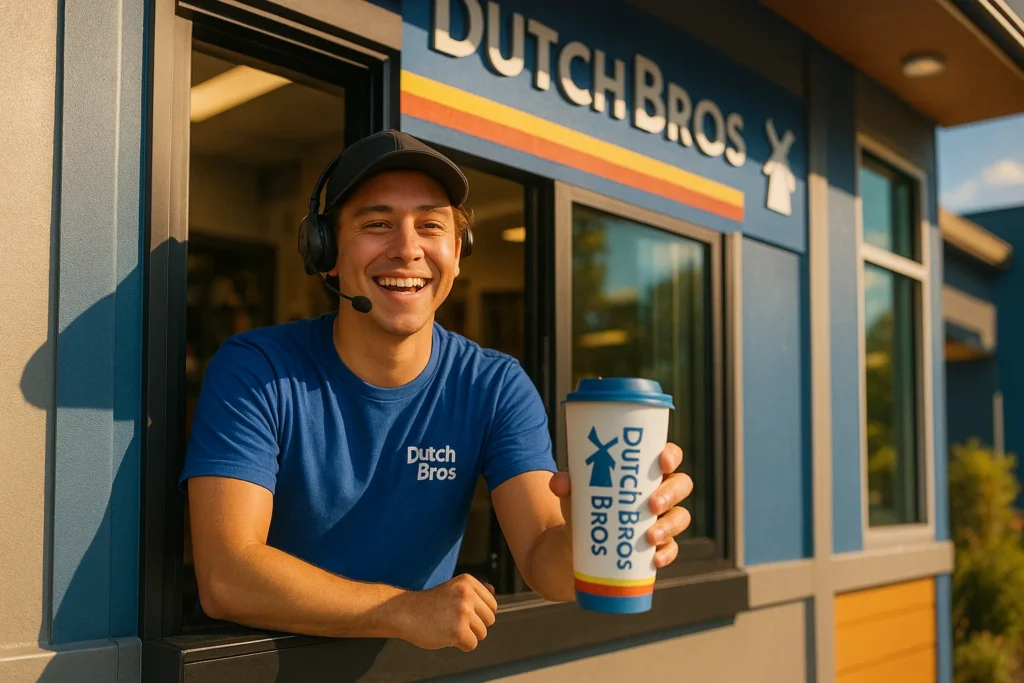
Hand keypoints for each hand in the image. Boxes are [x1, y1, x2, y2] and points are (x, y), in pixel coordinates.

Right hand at [390, 574, 497, 651]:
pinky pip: (472, 644)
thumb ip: (475, 589)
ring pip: (482, 633)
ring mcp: (463, 612)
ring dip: (467, 635)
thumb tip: (494, 590)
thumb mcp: (453, 588)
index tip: (461, 612)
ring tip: (448, 626)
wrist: (404, 612)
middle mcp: (467, 594)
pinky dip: (461, 644)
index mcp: (468, 581)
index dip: (479, 613)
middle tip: (453, 620)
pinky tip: (446, 635)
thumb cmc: (430, 603)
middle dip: (475, 625)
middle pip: (490, 619)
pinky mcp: (458, 630)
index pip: (492, 604)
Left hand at [549, 442, 693, 568]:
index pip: (668, 456)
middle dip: (671, 493)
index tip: (663, 462)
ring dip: (670, 526)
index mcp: (645, 471)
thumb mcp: (574, 494)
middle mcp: (660, 491)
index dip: (672, 456)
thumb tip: (559, 483)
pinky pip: (672, 548)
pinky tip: (655, 559)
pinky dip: (666, 553)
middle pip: (682, 485)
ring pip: (681, 517)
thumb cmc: (584, 505)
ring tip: (650, 537)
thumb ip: (567, 485)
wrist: (578, 544)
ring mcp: (663, 518)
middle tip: (652, 505)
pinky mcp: (660, 545)